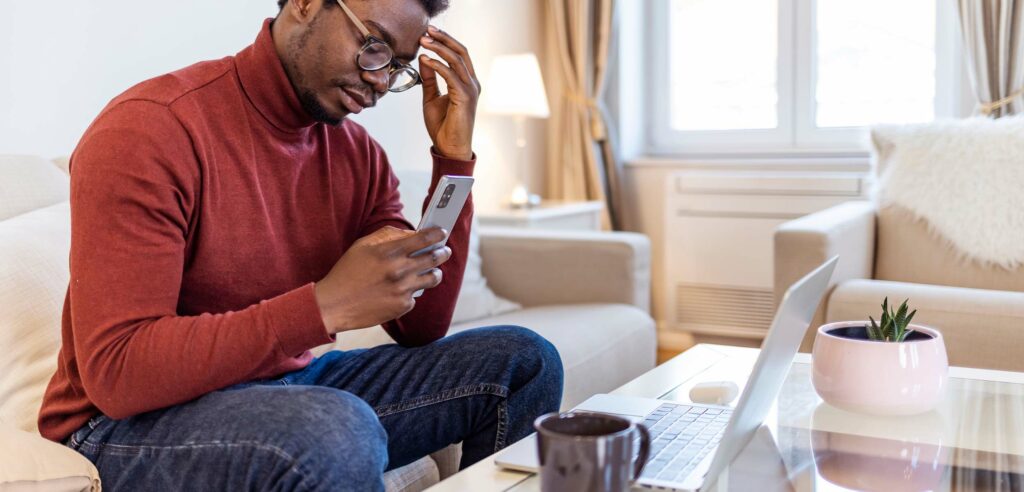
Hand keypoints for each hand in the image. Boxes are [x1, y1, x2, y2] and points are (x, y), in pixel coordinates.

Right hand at [313, 226, 452, 333]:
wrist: (334, 304)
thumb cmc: (347, 272)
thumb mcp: (363, 246)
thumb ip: (388, 236)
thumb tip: (411, 234)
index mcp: (389, 252)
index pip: (424, 238)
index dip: (437, 234)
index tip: (442, 233)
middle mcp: (399, 270)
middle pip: (435, 258)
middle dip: (443, 252)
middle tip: (444, 251)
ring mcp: (403, 289)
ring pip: (433, 278)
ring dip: (434, 272)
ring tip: (432, 270)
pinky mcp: (403, 306)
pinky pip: (416, 295)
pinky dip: (412, 291)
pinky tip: (400, 290)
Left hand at [418, 25, 480, 160]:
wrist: (449, 148)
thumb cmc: (443, 126)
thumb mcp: (431, 97)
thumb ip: (429, 78)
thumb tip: (424, 58)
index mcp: (467, 82)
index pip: (460, 54)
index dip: (446, 41)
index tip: (429, 33)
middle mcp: (472, 83)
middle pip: (461, 52)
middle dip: (444, 38)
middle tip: (427, 31)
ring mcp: (470, 90)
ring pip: (457, 60)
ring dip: (439, 48)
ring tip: (423, 41)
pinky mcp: (465, 97)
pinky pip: (451, 75)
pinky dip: (437, 65)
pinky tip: (425, 60)